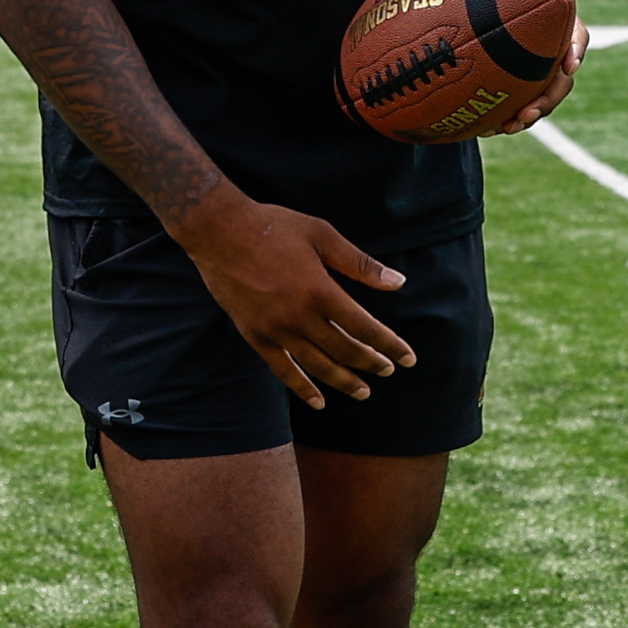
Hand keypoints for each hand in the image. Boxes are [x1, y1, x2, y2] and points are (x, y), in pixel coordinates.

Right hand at [184, 195, 412, 408]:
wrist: (219, 231)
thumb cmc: (274, 226)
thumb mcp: (322, 235)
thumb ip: (360, 264)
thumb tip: (398, 282)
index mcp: (321, 291)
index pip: (365, 327)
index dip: (389, 345)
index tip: (407, 358)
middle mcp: (300, 317)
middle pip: (344, 350)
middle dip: (371, 363)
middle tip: (388, 371)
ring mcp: (276, 329)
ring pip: (317, 365)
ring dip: (343, 381)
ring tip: (362, 392)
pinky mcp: (255, 335)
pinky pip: (281, 369)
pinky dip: (301, 388)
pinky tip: (317, 401)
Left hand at [453, 0, 586, 132]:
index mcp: (561, 19)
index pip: (579, 36)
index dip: (576, 52)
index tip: (569, 66)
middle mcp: (555, 47)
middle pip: (562, 79)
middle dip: (549, 98)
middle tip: (528, 113)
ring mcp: (539, 67)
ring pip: (543, 96)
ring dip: (529, 115)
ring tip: (506, 129)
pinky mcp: (520, 79)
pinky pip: (518, 101)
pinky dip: (505, 115)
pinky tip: (482, 128)